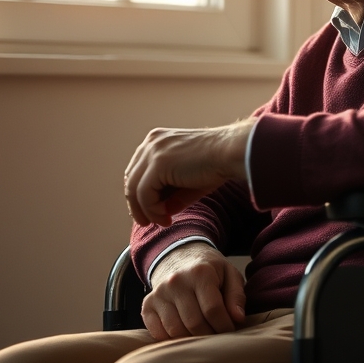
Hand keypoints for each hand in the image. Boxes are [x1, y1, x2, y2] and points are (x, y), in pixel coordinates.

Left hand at [124, 118, 253, 226]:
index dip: (140, 194)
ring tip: (162, 222)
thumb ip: (172, 194)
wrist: (232, 153)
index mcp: (157, 140)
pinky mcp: (157, 164)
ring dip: (145, 211)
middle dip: (138, 205)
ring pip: (133, 189)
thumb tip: (160, 213)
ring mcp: (152, 152)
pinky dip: (153, 210)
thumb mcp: (188, 180)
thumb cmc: (218, 164)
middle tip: (151, 222)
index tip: (153, 212)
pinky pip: (144, 195)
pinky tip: (167, 217)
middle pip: (131, 180)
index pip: (137, 171)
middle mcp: (151, 142)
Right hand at [142, 242, 245, 339]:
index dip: (225, 325)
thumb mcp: (230, 274)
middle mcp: (175, 282)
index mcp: (200, 273)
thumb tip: (238, 319)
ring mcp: (159, 294)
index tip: (231, 330)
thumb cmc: (210, 270)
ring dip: (192, 340)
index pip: (213, 309)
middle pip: (194, 323)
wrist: (179, 258)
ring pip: (176, 330)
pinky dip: (173, 340)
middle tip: (219, 336)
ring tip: (204, 335)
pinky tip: (185, 334)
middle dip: (210, 335)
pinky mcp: (148, 305)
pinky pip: (158, 333)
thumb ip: (237, 296)